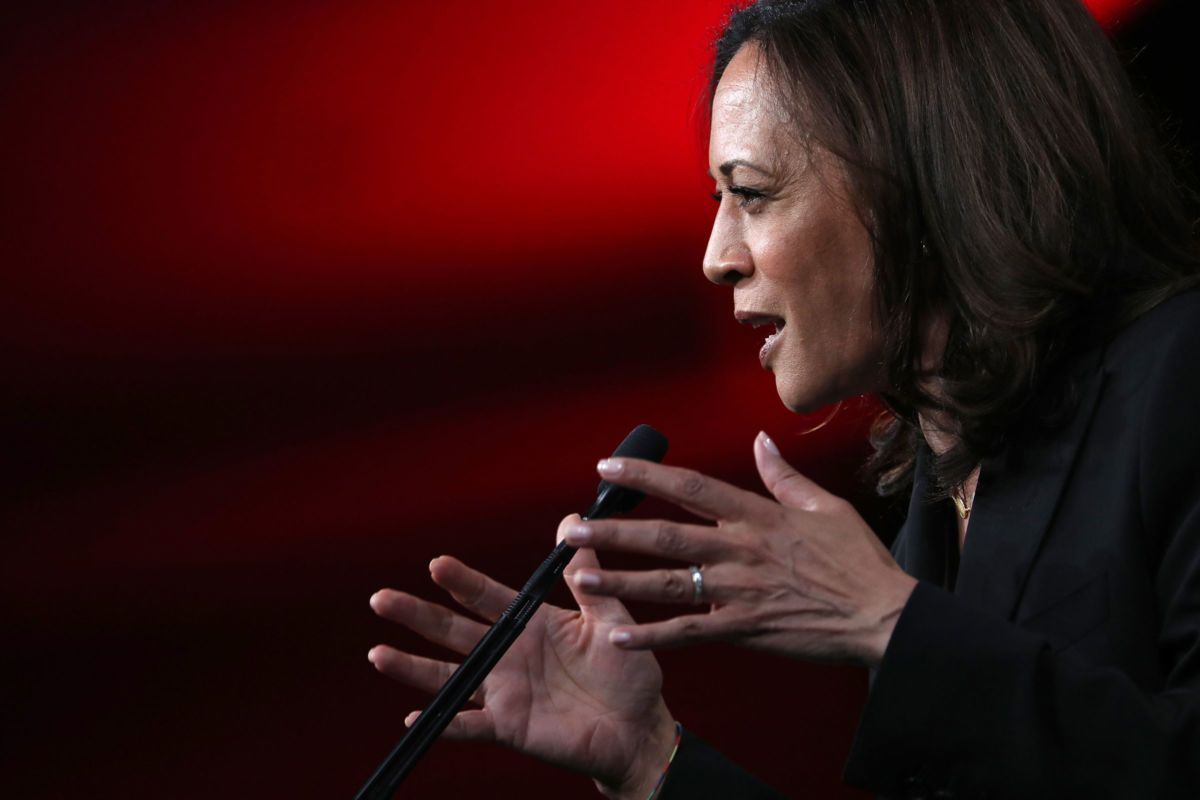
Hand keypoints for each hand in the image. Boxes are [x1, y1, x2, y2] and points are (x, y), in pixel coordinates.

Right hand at [369, 516, 676, 799]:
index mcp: (531, 623)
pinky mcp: (510, 726)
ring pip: (450, 676)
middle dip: (417, 614)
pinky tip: (416, 717)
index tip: (436, 564)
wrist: (640, 726)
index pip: (486, 597)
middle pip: (454, 630)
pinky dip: (445, 724)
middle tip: (382, 598)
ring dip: (412, 667)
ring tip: (378, 654)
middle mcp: (509, 654)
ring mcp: (505, 690)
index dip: (461, 581)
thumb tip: (572, 521)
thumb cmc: (628, 670)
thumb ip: (587, 576)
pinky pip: (471, 725)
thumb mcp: (610, 615)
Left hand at [563, 432, 916, 666]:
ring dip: (620, 581)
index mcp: (756, 515)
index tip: (608, 466)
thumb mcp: (826, 507)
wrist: (883, 617)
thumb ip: (784, 476)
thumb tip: (761, 441)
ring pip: (666, 585)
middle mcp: (740, 549)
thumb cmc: (858, 562)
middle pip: (664, 536)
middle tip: (573, 530)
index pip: (689, 486)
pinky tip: (619, 637)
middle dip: (614, 532)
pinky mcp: (744, 630)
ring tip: (580, 578)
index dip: (645, 473)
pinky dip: (652, 637)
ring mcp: (739, 591)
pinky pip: (689, 633)